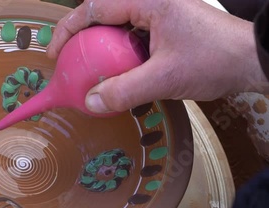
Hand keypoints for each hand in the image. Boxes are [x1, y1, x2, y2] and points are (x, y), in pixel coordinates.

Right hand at [46, 0, 268, 113]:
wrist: (253, 60)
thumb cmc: (213, 60)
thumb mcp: (165, 78)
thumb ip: (125, 91)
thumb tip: (90, 102)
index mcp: (148, 1)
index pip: (94, 8)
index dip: (68, 30)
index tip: (55, 54)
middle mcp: (151, 3)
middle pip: (103, 16)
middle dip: (81, 39)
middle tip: (68, 65)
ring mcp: (160, 15)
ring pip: (117, 29)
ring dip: (100, 50)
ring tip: (88, 72)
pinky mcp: (166, 29)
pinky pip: (132, 39)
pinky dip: (118, 56)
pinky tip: (116, 75)